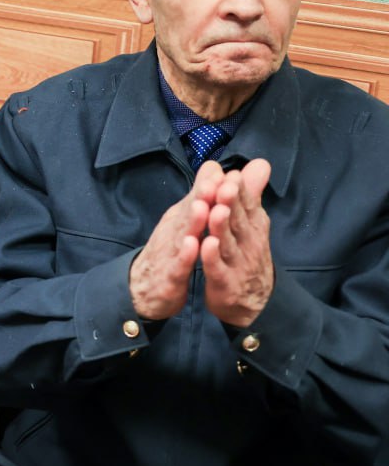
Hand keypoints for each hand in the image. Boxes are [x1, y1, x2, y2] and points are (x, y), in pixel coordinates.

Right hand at [130, 161, 222, 319]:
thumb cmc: (169, 251)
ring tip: (202, 208)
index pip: (196, 199)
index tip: (226, 172)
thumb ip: (200, 195)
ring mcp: (169, 252)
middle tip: (215, 183)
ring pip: (181, 235)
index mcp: (180, 218)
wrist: (143, 289)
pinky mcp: (168, 275)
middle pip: (188, 212)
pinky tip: (192, 246)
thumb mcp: (184, 220)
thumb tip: (215, 167)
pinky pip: (177, 264)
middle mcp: (173, 231)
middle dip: (201, 197)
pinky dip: (184, 255)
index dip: (210, 186)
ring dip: (192, 222)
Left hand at [201, 158, 273, 326]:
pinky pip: (217, 268)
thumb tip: (260, 164)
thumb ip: (251, 194)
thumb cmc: (246, 253)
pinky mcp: (225, 282)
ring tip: (215, 210)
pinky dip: (212, 257)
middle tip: (224, 185)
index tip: (231, 174)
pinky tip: (206, 245)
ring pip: (227, 242)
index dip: (239, 190)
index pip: (247, 205)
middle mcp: (247, 242)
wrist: (252, 301)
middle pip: (238, 220)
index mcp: (252, 226)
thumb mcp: (252, 223)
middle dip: (231, 202)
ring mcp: (237, 263)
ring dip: (221, 226)